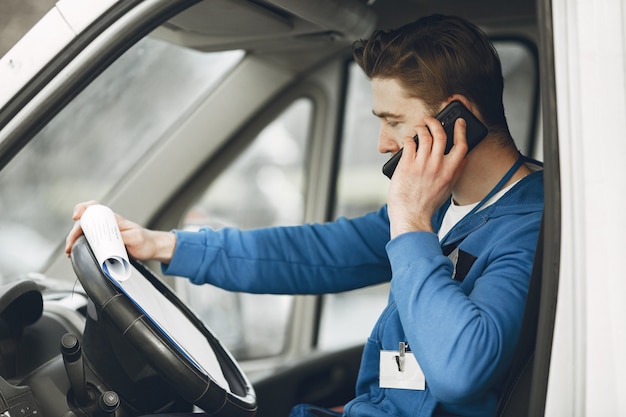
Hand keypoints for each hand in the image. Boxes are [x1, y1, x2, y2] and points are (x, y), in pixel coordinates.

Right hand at [65, 200, 175, 262]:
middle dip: (74, 231)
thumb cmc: (144, 240)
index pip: (94, 207)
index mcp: (113, 219)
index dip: (83, 208)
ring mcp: (103, 234)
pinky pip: (88, 242)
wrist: (150, 248)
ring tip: (69, 251)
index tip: (76, 216)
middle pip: (84, 222)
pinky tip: (75, 253)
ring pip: (84, 232)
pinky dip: (79, 246)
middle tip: (70, 244)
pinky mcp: (103, 243)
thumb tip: (112, 239)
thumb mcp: (136, 238)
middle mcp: (106, 225)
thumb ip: (124, 237)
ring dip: (74, 240)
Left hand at [387, 117, 467, 237]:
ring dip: (421, 128)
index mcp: (450, 171)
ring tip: (419, 128)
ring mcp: (422, 164)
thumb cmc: (428, 204)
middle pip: (440, 135)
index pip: (461, 145)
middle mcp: (438, 166)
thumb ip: (455, 172)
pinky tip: (409, 139)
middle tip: (431, 120)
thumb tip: (462, 158)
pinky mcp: (407, 165)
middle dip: (436, 123)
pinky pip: (410, 143)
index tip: (459, 122)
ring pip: (424, 136)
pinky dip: (409, 138)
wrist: (411, 215)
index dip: (461, 130)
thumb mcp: (448, 188)